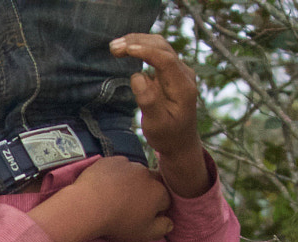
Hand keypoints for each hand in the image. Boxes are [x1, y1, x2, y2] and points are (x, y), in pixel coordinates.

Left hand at [28, 156, 170, 241]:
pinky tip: (106, 185)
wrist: (88, 205)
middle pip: (153, 183)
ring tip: (117, 195)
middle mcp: (147, 174)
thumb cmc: (118, 223)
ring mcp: (129, 164)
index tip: (144, 218)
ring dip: (131, 182)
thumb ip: (161, 229)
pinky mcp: (111, 160)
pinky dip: (115, 174)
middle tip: (131, 206)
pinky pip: (118, 166)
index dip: (157, 210)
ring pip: (136, 172)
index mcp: (159, 192)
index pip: (165, 201)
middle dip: (147, 192)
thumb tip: (170, 222)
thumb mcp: (143, 235)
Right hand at [112, 34, 209, 197]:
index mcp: (183, 87)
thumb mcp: (156, 125)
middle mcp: (184, 74)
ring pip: (160, 46)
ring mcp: (179, 71)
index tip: (126, 50)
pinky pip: (157, 52)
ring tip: (115, 47)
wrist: (180, 143)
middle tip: (113, 47)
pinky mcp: (172, 71)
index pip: (165, 59)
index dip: (145, 51)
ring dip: (138, 42)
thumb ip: (148, 101)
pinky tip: (126, 49)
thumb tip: (137, 76)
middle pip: (162, 47)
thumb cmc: (166, 136)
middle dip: (138, 42)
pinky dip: (141, 47)